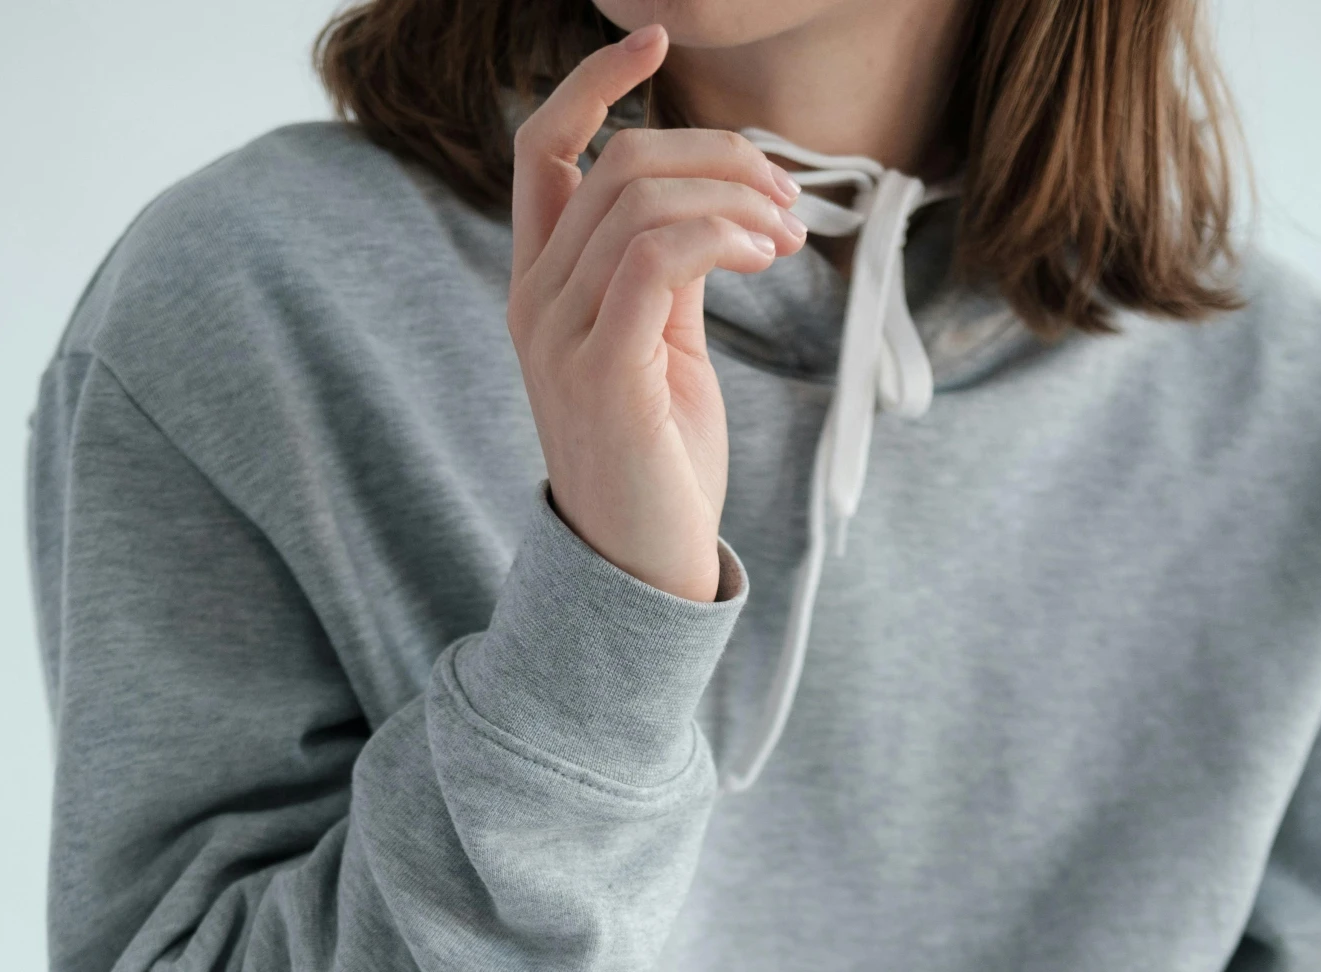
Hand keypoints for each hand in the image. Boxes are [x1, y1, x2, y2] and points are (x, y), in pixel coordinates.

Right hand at [507, 22, 806, 600]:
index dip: (596, 81)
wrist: (642, 569)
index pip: (543, 147)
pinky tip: (763, 255)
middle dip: (719, 158)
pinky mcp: (600, 368)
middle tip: (787, 203)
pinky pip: (655, 254)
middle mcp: (534, 300)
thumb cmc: (660, 466)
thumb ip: (664, 273)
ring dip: (732, 197)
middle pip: (618, 161)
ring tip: (785, 236)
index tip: (658, 41)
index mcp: (541, 285)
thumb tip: (711, 205)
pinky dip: (720, 235)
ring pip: (639, 198)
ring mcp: (558, 335)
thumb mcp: (661, 348)